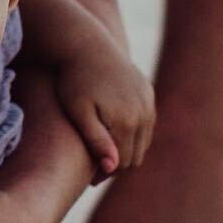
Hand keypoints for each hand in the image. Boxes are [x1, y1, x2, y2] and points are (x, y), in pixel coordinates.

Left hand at [55, 49, 156, 178]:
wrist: (84, 44)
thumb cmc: (74, 80)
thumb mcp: (78, 112)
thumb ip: (96, 140)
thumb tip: (113, 167)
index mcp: (128, 121)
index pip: (123, 163)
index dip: (105, 174)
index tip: (88, 178)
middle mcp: (144, 112)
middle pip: (135, 155)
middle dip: (117, 165)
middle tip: (95, 169)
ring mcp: (148, 102)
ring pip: (143, 141)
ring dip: (126, 150)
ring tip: (103, 152)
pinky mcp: (148, 92)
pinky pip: (146, 123)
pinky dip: (133, 133)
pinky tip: (113, 134)